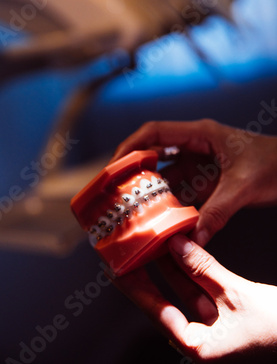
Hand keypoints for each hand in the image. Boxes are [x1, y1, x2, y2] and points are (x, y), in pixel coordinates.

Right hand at [110, 119, 276, 244]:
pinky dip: (167, 202)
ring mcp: (200, 163)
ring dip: (148, 189)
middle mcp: (195, 146)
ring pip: (164, 174)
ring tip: (129, 207)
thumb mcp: (244, 185)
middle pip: (153, 153)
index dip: (130, 146)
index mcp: (200, 134)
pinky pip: (180, 190)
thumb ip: (218, 210)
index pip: (155, 132)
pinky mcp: (206, 179)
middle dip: (132, 169)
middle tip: (112, 189)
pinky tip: (158, 218)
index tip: (113, 165)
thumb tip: (192, 239)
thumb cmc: (276, 164)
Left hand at [114, 234, 276, 362]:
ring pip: (180, 291)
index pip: (156, 311)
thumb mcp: (235, 294)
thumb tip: (176, 244)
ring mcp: (210, 325)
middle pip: (163, 300)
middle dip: (146, 275)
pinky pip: (197, 288)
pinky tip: (178, 250)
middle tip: (126, 253)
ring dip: (167, 266)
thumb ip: (203, 268)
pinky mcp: (220, 313)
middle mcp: (199, 338)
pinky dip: (188, 269)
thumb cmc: (276, 328)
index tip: (116, 269)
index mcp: (198, 346)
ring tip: (149, 244)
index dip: (135, 287)